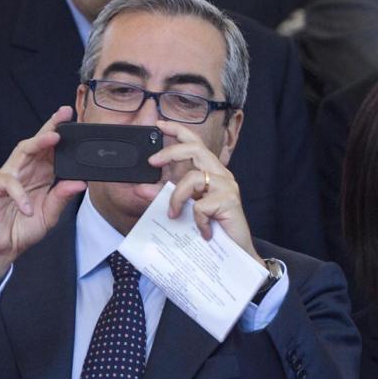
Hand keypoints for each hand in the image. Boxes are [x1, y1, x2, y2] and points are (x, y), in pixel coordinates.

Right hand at [0, 106, 85, 281]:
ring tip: (54, 137)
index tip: (76, 122)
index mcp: (40, 176)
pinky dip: (21, 195)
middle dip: (51, 128)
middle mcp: (24, 171)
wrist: (2, 249)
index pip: (52, 152)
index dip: (62, 136)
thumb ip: (62, 198)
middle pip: (37, 144)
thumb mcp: (50, 215)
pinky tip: (28, 208)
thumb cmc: (23, 229)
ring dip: (38, 143)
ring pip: (22, 152)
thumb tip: (80, 182)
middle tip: (65, 115)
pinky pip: (9, 183)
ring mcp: (7, 176)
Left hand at [138, 120, 259, 263]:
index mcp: (211, 172)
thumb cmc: (212, 229)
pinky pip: (201, 205)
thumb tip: (141, 188)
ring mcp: (227, 187)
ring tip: (174, 215)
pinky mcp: (230, 201)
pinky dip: (196, 220)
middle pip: (195, 149)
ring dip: (177, 197)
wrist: (237, 254)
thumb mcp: (184, 210)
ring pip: (193, 178)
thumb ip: (164, 197)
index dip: (178, 130)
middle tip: (152, 163)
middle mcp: (221, 175)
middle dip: (170, 152)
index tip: (159, 125)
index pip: (195, 143)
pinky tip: (202, 232)